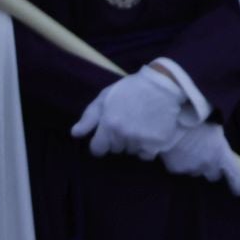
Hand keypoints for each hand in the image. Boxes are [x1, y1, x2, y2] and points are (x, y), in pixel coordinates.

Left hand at [70, 66, 187, 160]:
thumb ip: (89, 116)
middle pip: (115, 149)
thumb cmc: (131, 89)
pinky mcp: (157, 143)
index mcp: (109, 124)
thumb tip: (75, 134)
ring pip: (131, 152)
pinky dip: (147, 147)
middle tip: (127, 122)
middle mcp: (124, 135)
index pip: (97, 149)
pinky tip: (149, 132)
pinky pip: (146, 155)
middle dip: (118, 139)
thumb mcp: (106, 97)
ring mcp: (141, 140)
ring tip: (140, 124)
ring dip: (133, 142)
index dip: (101, 142)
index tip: (108, 133)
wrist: (163, 85)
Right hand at [160, 113, 239, 194]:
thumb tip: (219, 151)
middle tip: (206, 155)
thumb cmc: (198, 119)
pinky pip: (180, 168)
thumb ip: (219, 145)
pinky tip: (177, 149)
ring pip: (196, 171)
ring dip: (195, 164)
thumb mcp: (216, 129)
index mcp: (222, 154)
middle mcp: (208, 165)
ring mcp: (191, 168)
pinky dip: (180, 162)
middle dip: (211, 168)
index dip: (238, 185)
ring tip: (188, 148)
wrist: (172, 120)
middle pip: (214, 175)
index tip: (239, 190)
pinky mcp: (176, 170)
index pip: (235, 177)